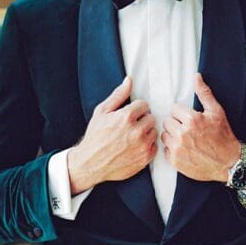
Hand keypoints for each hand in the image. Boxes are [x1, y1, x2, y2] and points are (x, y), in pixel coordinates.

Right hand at [67, 76, 156, 193]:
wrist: (90, 164)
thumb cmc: (95, 137)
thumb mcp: (101, 112)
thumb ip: (118, 95)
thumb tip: (129, 80)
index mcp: (126, 117)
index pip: (144, 105)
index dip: (136, 109)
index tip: (129, 116)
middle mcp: (136, 131)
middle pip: (151, 117)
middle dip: (142, 120)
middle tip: (130, 127)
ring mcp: (142, 145)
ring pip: (154, 131)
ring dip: (146, 133)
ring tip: (132, 137)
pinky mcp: (145, 158)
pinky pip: (155, 146)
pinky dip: (148, 146)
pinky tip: (135, 147)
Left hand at [163, 73, 245, 187]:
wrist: (228, 162)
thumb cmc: (223, 136)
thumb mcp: (217, 112)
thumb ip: (204, 93)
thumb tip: (196, 77)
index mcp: (192, 120)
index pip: (174, 109)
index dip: (183, 114)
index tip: (191, 119)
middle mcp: (183, 134)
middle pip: (167, 121)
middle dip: (177, 123)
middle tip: (189, 129)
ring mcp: (178, 148)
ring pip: (165, 135)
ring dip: (173, 135)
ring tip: (186, 138)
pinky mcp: (175, 160)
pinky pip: (165, 149)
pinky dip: (173, 149)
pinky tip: (184, 149)